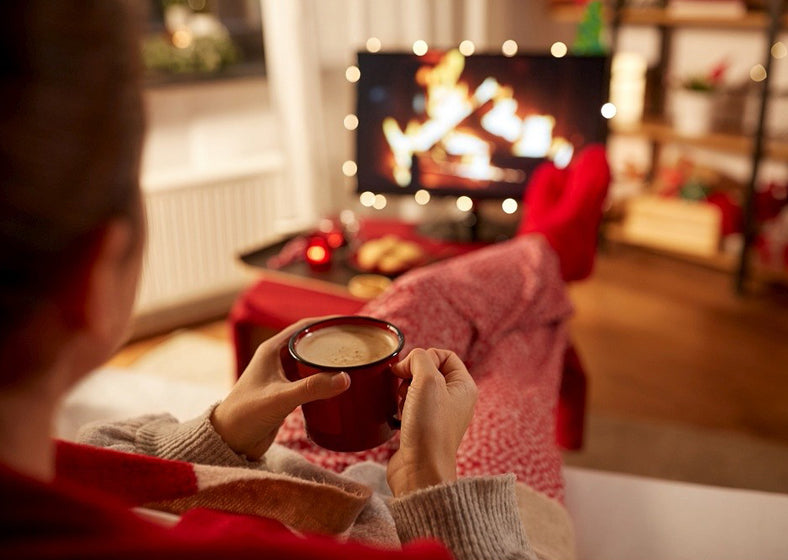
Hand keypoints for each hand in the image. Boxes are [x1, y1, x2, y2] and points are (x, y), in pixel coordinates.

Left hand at [211, 317, 349, 459]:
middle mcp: (278, 359)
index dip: (328, 321)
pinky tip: (342, 386)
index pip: (305, 326)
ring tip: (356, 362)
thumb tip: (345, 378)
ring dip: (331, 361)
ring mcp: (282, 377)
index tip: (351, 322)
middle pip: (312, 342)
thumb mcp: (280, 398)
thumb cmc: (244, 415)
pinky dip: (327, 380)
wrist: (229, 442)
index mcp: (272, 350)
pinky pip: (312, 380)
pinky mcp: (287, 394)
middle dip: (335, 340)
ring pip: (313, 362)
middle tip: (360, 343)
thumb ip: (311, 388)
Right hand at [386, 348, 476, 496]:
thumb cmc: (430, 427)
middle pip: (428, 370)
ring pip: (416, 388)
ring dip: (403, 391)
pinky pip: (409, 406)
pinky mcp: (424, 428)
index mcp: (464, 386)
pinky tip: (398, 417)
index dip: (424, 356)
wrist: (421, 470)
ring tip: (402, 405)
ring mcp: (440, 415)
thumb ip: (419, 359)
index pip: (444, 355)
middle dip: (410, 375)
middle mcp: (455, 399)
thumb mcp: (427, 380)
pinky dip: (400, 407)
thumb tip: (406, 364)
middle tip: (404, 389)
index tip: (407, 370)